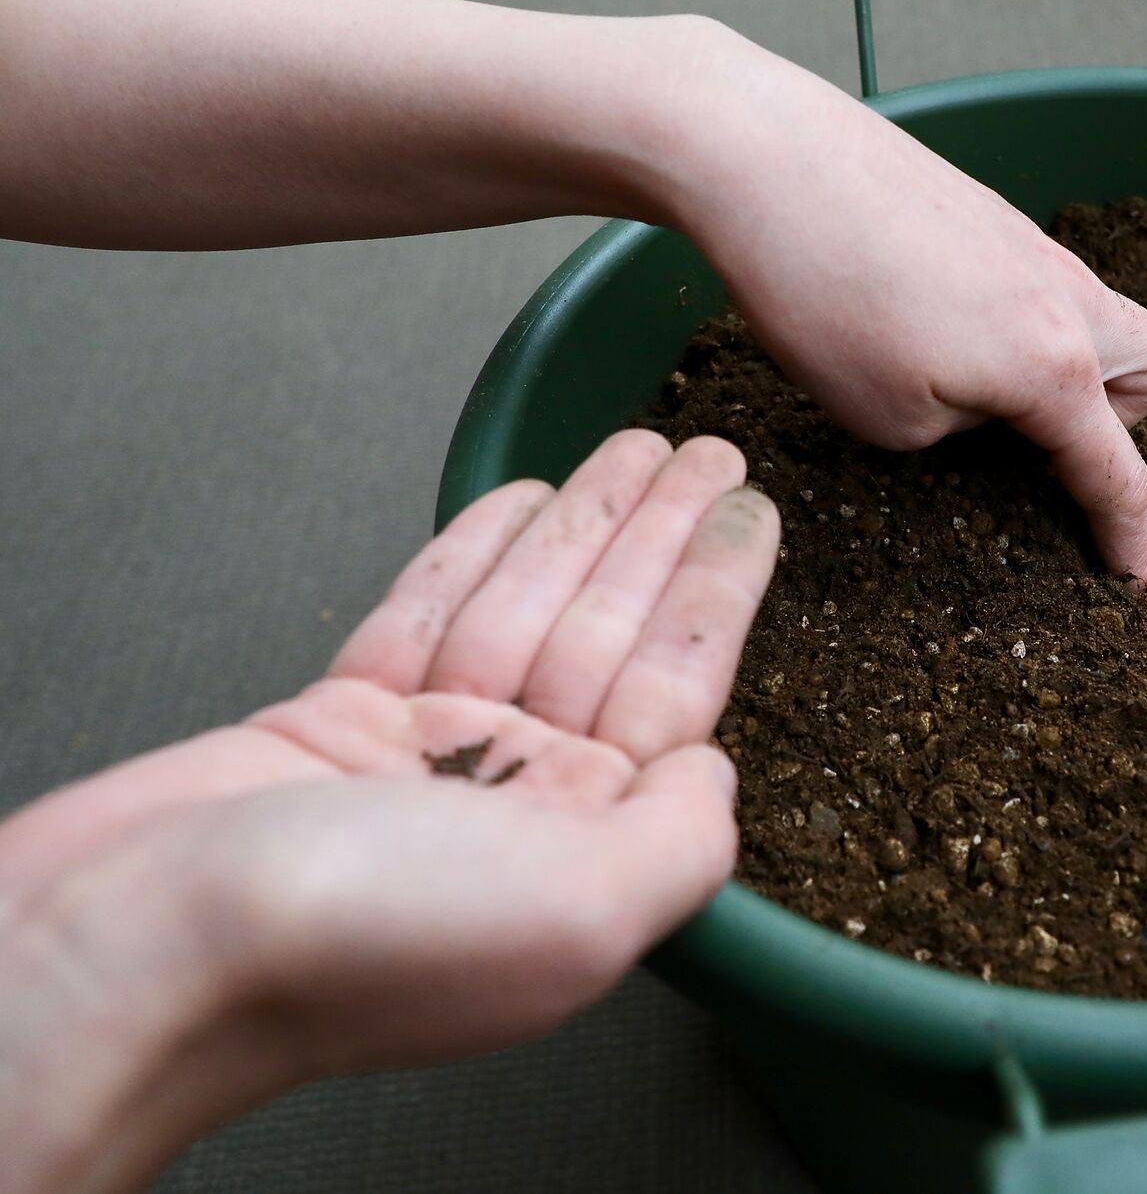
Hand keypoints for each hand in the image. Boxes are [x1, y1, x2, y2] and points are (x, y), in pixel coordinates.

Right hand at [0, 431, 777, 1193]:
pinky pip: (424, 619)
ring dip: (581, 526)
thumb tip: (710, 773)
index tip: (752, 512)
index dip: (717, 588)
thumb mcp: (583, 909)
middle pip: (607, 633)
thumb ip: (677, 840)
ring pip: (523, 612)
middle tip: (708, 451)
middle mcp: (511, 804)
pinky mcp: (328, 729)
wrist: (139, 951)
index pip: (676, 692)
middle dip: (661, 536)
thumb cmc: (356, 945)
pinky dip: (472, 555)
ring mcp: (419, 762)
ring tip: (635, 451)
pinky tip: (518, 505)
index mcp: (585, 850)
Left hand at [653, 22, 1146, 591]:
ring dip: (1055, 365)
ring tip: (960, 382)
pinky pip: (1034, 285)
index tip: (1135, 580)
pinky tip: (920, 322)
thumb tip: (979, 405)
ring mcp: (1033, 246)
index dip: (1127, 534)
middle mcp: (1067, 298)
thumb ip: (962, 436)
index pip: (1117, 469)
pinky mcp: (989, 215)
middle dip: (1121, 418)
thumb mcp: (890, 421)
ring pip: (1093, 317)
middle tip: (1034, 440)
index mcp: (1055, 365)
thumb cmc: (823, 296)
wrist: (769, 158)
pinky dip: (1009, 320)